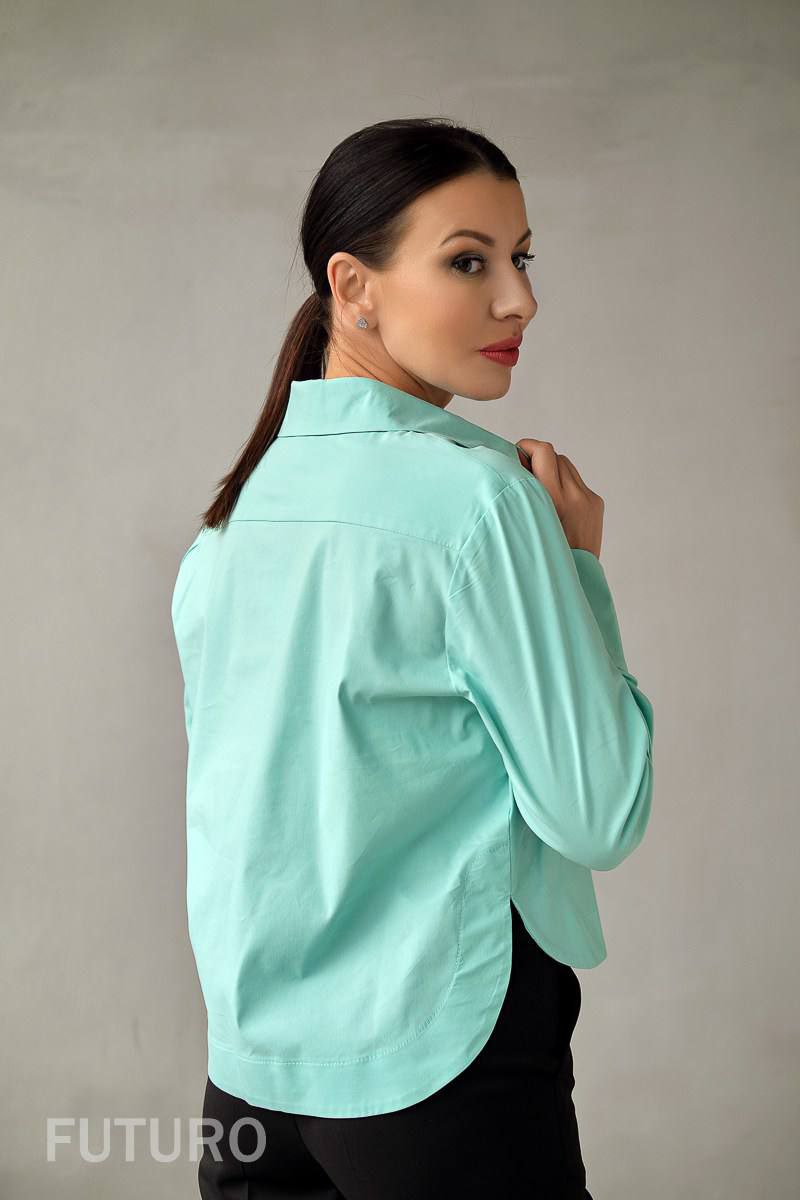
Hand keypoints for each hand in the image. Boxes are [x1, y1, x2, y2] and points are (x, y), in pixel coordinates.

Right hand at [516, 439, 603, 557]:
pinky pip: (576, 481)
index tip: (515, 458)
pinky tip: (555, 506)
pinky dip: (563, 485)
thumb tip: (513, 464)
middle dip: (537, 460)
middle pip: (554, 455)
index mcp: (554, 500)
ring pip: (566, 466)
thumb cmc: (539, 557)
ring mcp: (589, 499)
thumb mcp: (524, 524)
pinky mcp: (597, 503)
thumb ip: (520, 493)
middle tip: (523, 476)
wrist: (576, 580)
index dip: (527, 448)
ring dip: (551, 471)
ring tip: (540, 492)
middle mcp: (575, 496)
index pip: (544, 451)